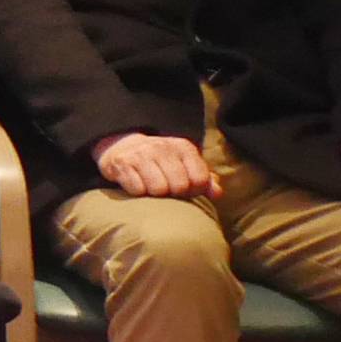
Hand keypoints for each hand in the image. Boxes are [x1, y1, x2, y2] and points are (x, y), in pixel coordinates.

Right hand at [93, 131, 220, 199]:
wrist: (122, 147)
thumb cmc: (161, 163)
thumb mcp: (185, 165)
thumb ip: (205, 179)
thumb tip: (218, 193)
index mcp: (183, 147)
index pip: (200, 179)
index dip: (194, 190)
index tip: (185, 189)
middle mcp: (162, 147)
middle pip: (179, 186)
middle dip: (174, 194)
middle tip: (167, 190)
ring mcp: (141, 154)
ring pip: (158, 189)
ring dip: (155, 194)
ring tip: (152, 188)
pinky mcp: (122, 163)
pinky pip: (137, 189)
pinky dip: (137, 192)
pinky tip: (137, 185)